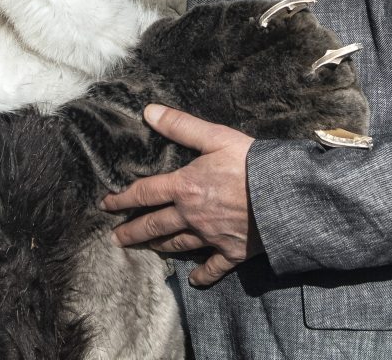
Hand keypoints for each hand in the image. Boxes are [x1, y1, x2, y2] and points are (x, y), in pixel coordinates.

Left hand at [100, 104, 261, 286]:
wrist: (285, 196)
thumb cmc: (250, 162)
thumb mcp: (214, 136)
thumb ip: (180, 125)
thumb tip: (148, 111)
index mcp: (184, 187)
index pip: (144, 193)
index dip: (122, 198)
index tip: (106, 204)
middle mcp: (191, 216)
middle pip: (154, 225)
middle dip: (133, 231)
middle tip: (116, 238)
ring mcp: (211, 237)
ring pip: (177, 245)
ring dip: (159, 246)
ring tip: (147, 247)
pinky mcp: (231, 252)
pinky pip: (212, 268)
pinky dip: (201, 275)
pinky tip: (193, 280)